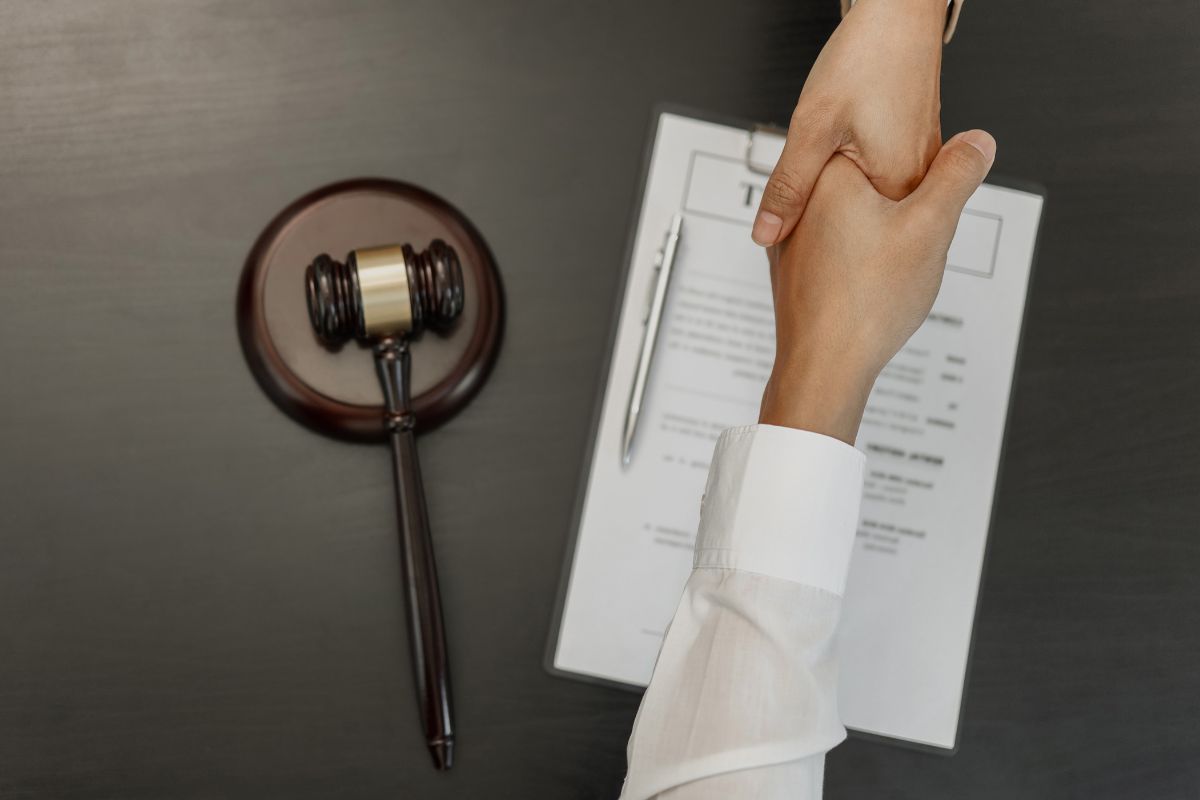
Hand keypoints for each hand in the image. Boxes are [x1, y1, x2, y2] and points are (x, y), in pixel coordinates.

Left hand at [750, 0, 948, 246]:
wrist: (897, 14)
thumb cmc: (864, 57)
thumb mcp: (812, 127)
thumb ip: (789, 186)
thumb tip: (766, 231)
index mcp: (899, 184)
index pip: (856, 243)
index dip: (819, 248)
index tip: (795, 250)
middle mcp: (917, 180)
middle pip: (864, 226)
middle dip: (829, 228)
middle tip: (802, 224)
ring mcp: (919, 165)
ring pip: (870, 206)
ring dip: (841, 206)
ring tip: (818, 200)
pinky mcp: (912, 150)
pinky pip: (878, 183)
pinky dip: (854, 184)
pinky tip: (838, 173)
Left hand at [758, 130, 995, 443]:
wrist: (823, 367)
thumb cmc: (868, 301)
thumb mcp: (930, 227)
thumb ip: (957, 176)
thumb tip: (980, 141)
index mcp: (828, 174)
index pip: (882, 144)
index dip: (918, 171)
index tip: (926, 202)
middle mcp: (800, 201)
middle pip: (868, 184)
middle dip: (898, 209)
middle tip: (908, 246)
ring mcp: (791, 237)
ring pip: (852, 218)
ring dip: (878, 235)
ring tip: (890, 267)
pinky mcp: (792, 268)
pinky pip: (836, 248)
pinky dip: (858, 259)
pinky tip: (870, 283)